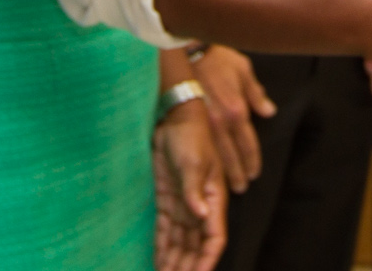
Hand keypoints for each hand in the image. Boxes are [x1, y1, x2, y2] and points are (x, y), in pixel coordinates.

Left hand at [154, 101, 226, 270]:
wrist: (173, 116)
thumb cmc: (191, 134)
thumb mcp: (194, 160)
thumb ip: (195, 188)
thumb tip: (202, 214)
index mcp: (214, 198)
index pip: (214, 237)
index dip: (207, 259)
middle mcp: (201, 206)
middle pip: (196, 245)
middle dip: (188, 266)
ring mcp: (184, 204)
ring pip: (181, 242)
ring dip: (174, 261)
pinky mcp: (168, 200)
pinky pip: (166, 230)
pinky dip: (163, 247)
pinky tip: (158, 261)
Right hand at [192, 44, 273, 192]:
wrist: (187, 52)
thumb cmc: (216, 58)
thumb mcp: (243, 70)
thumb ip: (256, 93)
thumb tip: (268, 111)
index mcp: (237, 110)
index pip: (248, 144)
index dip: (252, 162)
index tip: (254, 174)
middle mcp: (222, 122)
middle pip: (232, 156)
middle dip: (238, 174)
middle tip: (241, 187)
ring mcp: (204, 124)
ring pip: (215, 156)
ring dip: (223, 173)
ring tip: (226, 186)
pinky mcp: (189, 122)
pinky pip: (200, 147)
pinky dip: (206, 162)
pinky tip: (207, 172)